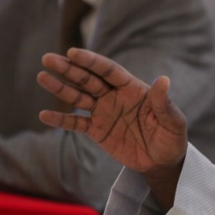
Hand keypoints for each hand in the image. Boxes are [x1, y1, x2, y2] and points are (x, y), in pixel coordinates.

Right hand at [37, 48, 187, 208]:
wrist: (163, 162)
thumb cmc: (172, 138)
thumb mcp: (173, 121)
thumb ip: (163, 102)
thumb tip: (163, 80)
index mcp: (133, 89)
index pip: (109, 71)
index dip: (92, 61)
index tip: (73, 52)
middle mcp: (115, 97)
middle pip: (89, 80)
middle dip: (69, 69)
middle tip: (48, 59)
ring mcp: (104, 113)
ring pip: (79, 97)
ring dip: (60, 88)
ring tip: (42, 77)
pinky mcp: (97, 131)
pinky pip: (76, 123)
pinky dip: (61, 119)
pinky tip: (44, 115)